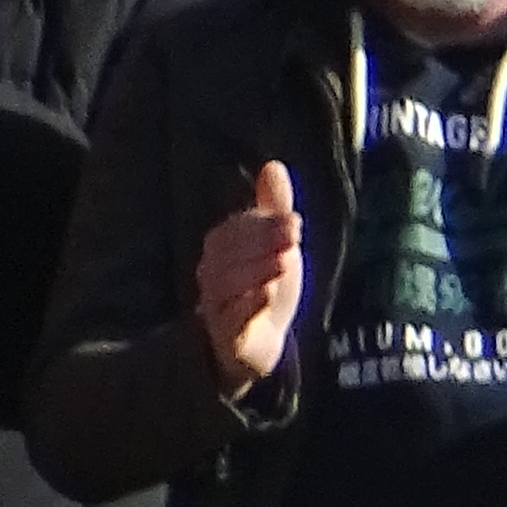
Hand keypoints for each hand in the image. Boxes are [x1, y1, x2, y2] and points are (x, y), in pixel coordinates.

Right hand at [198, 156, 303, 390]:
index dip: (263, 224)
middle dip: (261, 243)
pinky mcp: (226, 334)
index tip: (294, 221)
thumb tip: (274, 165)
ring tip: (282, 263)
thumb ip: (273, 208)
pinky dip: (247, 307)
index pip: (235, 230)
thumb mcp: (274, 244)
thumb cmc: (264, 283)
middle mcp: (211, 273)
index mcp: (221, 247)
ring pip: (228, 284)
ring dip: (255, 271)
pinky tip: (266, 294)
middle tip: (293, 237)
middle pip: (230, 254)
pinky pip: (231, 319)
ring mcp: (216, 304)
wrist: (260, 342)